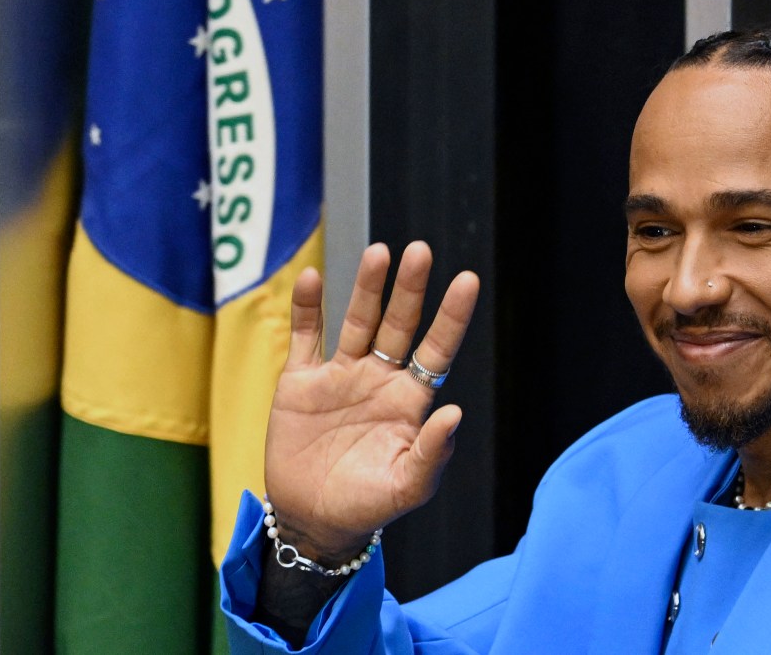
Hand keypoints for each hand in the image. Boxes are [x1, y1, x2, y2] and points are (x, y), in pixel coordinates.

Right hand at [264, 241, 479, 564]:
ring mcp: (341, 375)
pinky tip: (311, 277)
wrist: (312, 519)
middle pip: (398, 324)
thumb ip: (432, 452)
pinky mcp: (302, 381)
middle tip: (421, 251)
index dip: (452, 316)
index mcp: (410, 399)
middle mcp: (380, 377)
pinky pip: (306, 336)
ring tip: (379, 253)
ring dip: (367, 287)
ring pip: (357, 320)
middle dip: (410, 289)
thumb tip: (454, 413)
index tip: (467, 279)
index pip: (437, 348)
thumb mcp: (407, 486)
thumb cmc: (368, 504)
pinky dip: (307, 308)